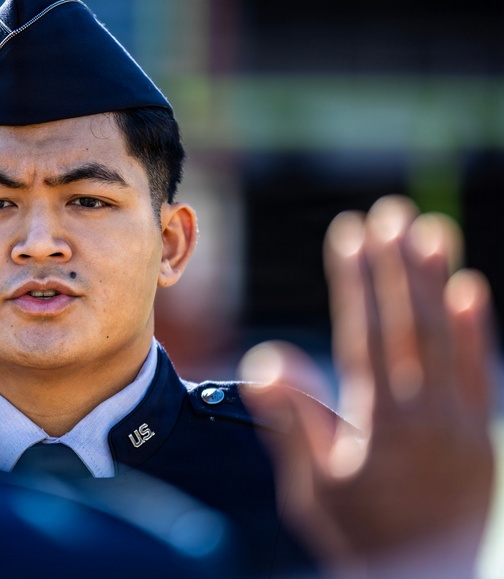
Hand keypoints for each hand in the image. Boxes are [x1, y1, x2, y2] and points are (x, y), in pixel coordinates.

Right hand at [239, 196, 495, 576]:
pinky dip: (476, 329)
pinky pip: (482, 370)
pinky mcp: (482, 433)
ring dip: (439, 281)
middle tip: (388, 214)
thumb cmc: (360, 535)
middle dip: (397, 265)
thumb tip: (268, 361)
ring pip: (451, 337)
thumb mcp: (312, 487)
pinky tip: (472, 290)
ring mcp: (463, 422)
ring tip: (432, 230)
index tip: (349, 236)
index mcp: (380, 424)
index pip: (366, 332)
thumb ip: (293, 422)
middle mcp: (427, 414)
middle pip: (410, 323)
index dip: (357, 280)